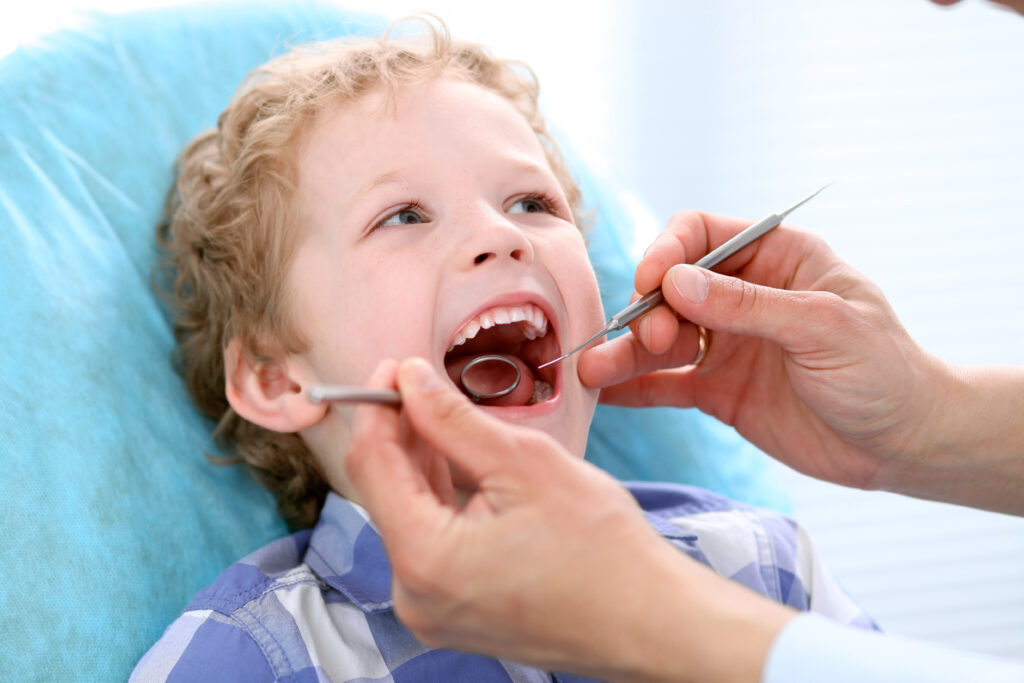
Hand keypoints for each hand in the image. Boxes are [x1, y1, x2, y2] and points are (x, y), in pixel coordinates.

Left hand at [345, 357, 791, 682]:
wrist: (650, 621)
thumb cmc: (604, 550)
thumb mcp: (525, 464)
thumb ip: (453, 419)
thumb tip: (409, 379)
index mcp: (424, 559)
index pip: (371, 465)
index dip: (378, 408)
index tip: (396, 367)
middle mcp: (413, 596)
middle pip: (386, 492)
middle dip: (402, 433)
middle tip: (423, 382)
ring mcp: (433, 611)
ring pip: (409, 516)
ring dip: (423, 463)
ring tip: (448, 417)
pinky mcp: (455, 613)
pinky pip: (431, 544)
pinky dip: (442, 500)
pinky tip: (463, 464)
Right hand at [578, 211, 944, 491]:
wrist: (904, 444)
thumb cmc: (883, 372)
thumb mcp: (823, 328)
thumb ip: (748, 305)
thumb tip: (675, 282)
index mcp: (775, 258)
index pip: (701, 235)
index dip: (667, 252)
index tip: (650, 282)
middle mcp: (743, 296)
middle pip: (671, 289)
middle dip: (648, 311)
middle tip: (650, 341)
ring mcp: (727, 344)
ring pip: (661, 338)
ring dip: (626, 352)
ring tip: (592, 371)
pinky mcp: (718, 390)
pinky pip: (666, 383)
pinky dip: (634, 388)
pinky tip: (603, 393)